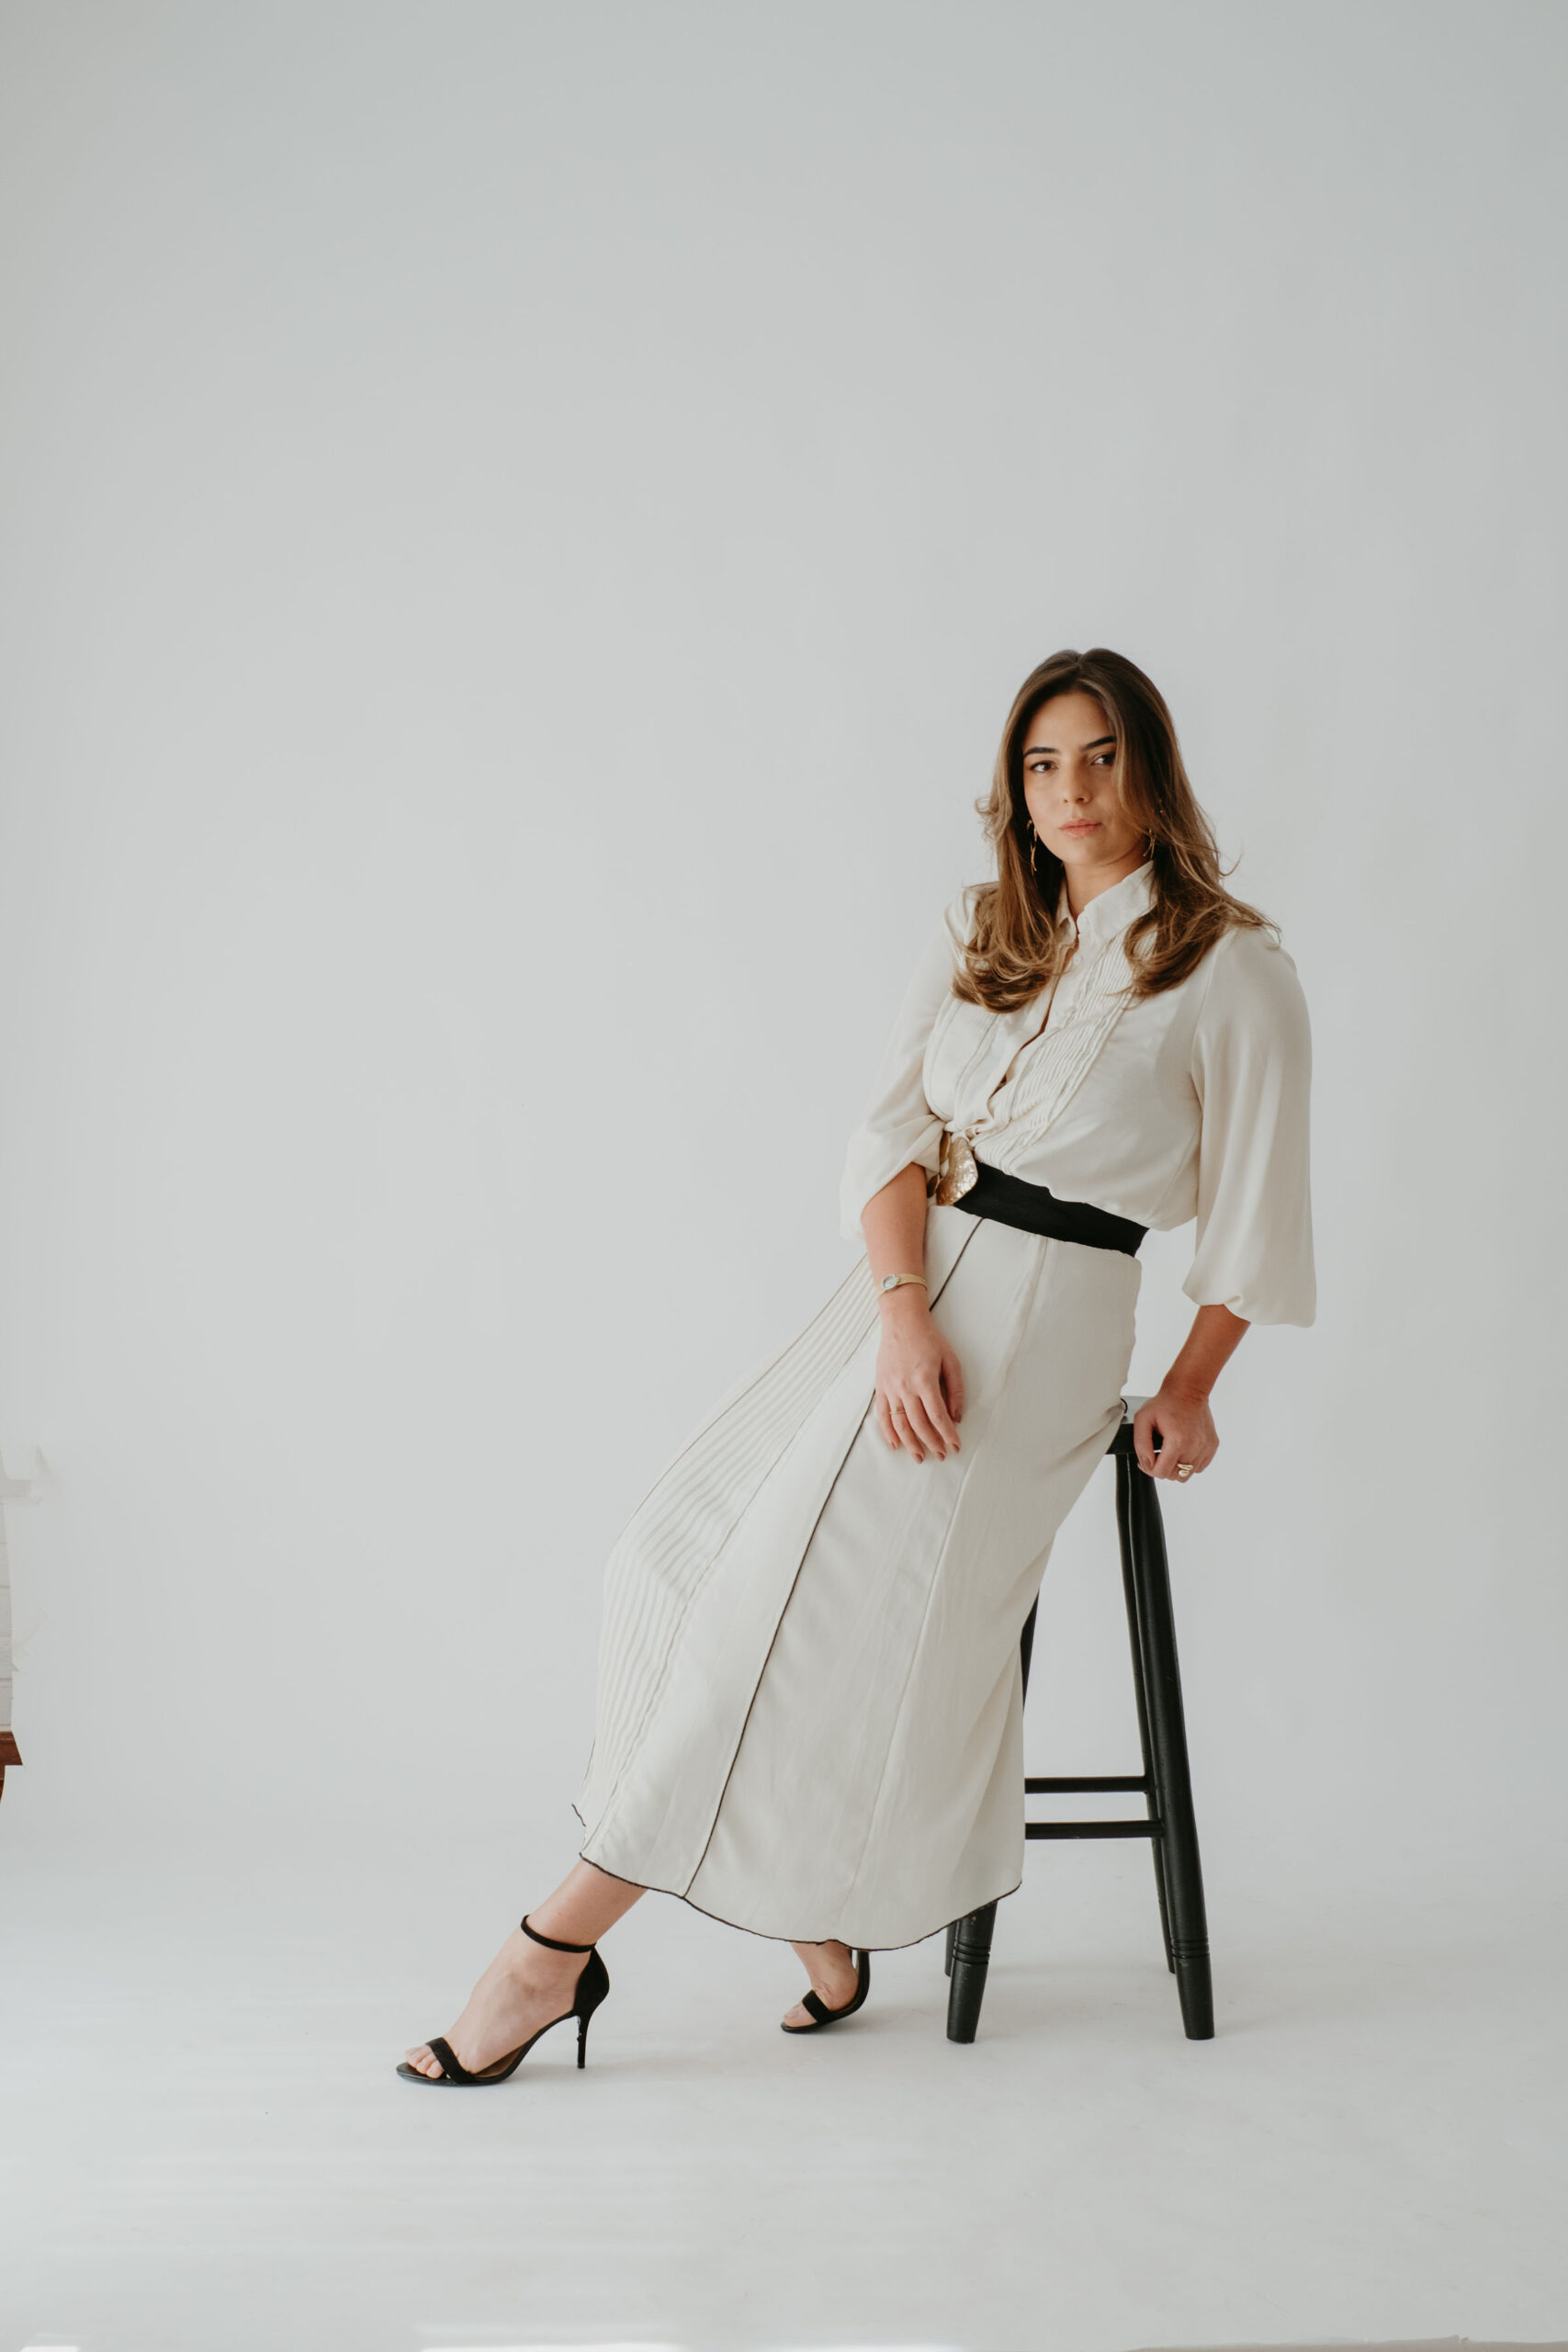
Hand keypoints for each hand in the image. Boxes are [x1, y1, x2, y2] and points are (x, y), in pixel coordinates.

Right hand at [874, 1298, 963, 1462]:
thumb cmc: (929, 1339)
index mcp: (925, 1380)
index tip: (955, 1446)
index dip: (947, 1434)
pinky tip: (895, 1444)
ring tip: (919, 1457)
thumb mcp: (951, 1360)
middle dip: (931, 1443)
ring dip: (910, 1443)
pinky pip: (882, 1414)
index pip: (938, 1416)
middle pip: (919, 1424)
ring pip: (899, 1423)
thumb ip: (955, 1390)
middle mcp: (906, 1387)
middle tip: (940, 1455)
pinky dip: (888, 1432)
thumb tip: (957, 1416)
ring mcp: (890, 1388)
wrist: (902, 1321)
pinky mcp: (880, 1387)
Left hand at [1132, 1387, 1217, 1482]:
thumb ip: (1141, 1444)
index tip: (1147, 1459)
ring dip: (1176, 1466)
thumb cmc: (1166, 1403)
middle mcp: (1195, 1447)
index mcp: (1178, 1441)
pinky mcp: (1212, 1446)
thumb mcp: (1143, 1419)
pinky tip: (1182, 1449)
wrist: (1188, 1390)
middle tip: (1157, 1454)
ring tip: (1170, 1450)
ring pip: (1187, 1474)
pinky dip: (1189, 1463)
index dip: (1150, 1468)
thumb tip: (1146, 1464)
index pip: (1161, 1472)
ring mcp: (1206, 1447)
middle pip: (1175, 1476)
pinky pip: (1199, 1467)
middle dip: (1163, 1468)